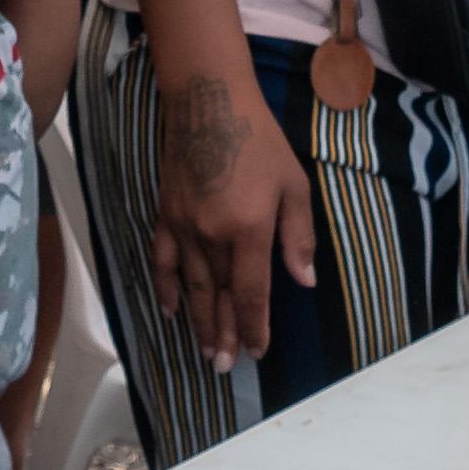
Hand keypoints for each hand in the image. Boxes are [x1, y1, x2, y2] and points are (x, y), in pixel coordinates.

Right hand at [148, 67, 318, 363]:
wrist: (208, 102)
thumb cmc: (258, 140)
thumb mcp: (293, 184)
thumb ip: (297, 236)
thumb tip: (304, 281)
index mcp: (248, 230)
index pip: (251, 293)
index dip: (253, 326)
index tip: (257, 352)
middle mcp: (213, 236)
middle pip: (218, 297)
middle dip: (223, 335)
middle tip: (223, 367)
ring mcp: (184, 227)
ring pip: (191, 287)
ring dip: (197, 322)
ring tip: (202, 351)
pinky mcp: (166, 215)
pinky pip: (164, 261)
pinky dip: (166, 288)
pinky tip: (169, 311)